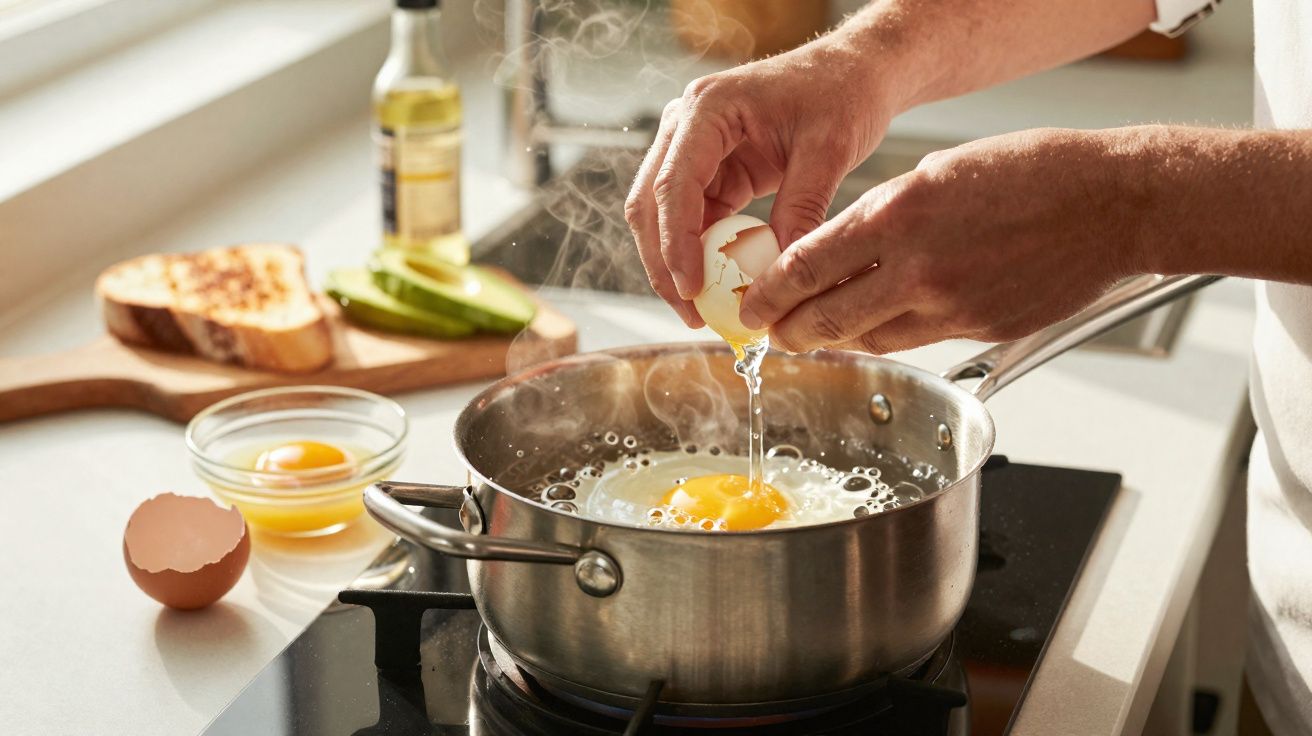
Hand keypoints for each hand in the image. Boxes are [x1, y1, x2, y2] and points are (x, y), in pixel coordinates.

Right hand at [624, 38, 893, 327]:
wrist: (854, 72)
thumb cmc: (842, 93)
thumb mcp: (830, 149)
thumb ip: (802, 208)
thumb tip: (781, 275)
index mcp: (708, 109)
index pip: (675, 183)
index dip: (676, 242)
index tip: (691, 289)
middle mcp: (687, 125)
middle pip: (652, 203)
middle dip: (664, 264)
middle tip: (692, 313)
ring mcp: (692, 147)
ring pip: (662, 216)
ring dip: (675, 264)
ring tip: (700, 311)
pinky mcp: (710, 170)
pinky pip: (691, 219)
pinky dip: (699, 254)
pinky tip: (718, 287)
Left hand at [738, 128, 1146, 353]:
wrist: (1113, 204)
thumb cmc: (1034, 173)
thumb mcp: (939, 172)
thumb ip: (883, 216)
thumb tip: (840, 250)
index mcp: (899, 214)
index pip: (806, 266)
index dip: (768, 295)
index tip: (750, 308)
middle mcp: (918, 267)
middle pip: (826, 319)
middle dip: (788, 333)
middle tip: (772, 334)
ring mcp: (951, 306)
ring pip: (868, 339)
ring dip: (836, 340)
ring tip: (817, 333)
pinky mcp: (980, 331)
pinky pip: (916, 342)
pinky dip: (888, 337)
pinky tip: (878, 328)